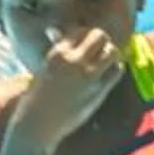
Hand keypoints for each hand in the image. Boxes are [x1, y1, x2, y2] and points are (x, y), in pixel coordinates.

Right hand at [3, 29, 123, 154]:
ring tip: (103, 63)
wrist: (37, 125)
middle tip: (97, 52)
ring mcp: (88, 76)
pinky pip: (116, 71)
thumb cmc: (37, 96)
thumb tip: (54, 30)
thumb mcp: (44, 67)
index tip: (83, 46)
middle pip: (100, 35)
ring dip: (110, 54)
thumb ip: (55, 49)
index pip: (81, 30)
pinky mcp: (98, 91)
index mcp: (58, 52)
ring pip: (112, 51)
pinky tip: (106, 75)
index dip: (84, 36)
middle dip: (101, 41)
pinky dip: (115, 69)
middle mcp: (74, 60)